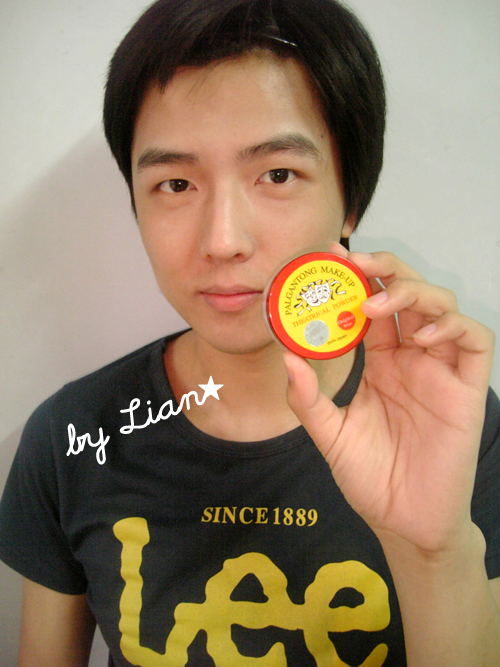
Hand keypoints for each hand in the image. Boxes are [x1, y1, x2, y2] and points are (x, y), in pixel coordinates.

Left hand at [283, 244, 494, 553]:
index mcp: (380, 361)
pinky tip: (420, 335)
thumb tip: (286, 356)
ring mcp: (441, 369)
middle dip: (383, 268)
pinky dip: (452, 325)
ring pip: (441, 305)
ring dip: (411, 291)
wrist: (404, 520)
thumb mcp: (330, 433)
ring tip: (376, 303)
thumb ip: (308, 397)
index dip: (355, 278)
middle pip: (406, 292)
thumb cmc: (370, 476)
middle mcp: (411, 357)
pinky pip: (474, 340)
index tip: (327, 258)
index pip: (371, 305)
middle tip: (351, 263)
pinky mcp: (467, 388)